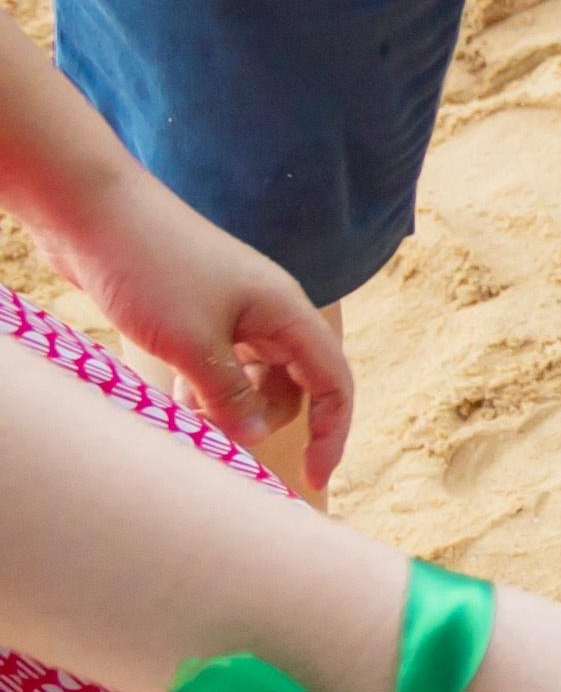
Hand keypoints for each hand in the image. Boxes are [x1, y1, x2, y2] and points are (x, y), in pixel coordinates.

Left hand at [53, 170, 354, 494]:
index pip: (334, 382)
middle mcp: (270, 311)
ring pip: (254, 378)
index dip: (332, 433)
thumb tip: (257, 436)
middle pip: (294, 385)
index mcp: (285, 312)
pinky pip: (222, 364)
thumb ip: (231, 398)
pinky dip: (205, 387)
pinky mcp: (203, 311)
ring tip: (185, 409)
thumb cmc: (149, 269)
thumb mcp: (192, 347)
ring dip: (228, 405)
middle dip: (262, 418)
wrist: (93, 212)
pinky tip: (173, 392)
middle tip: (214, 430)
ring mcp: (237, 309)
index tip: (312, 479)